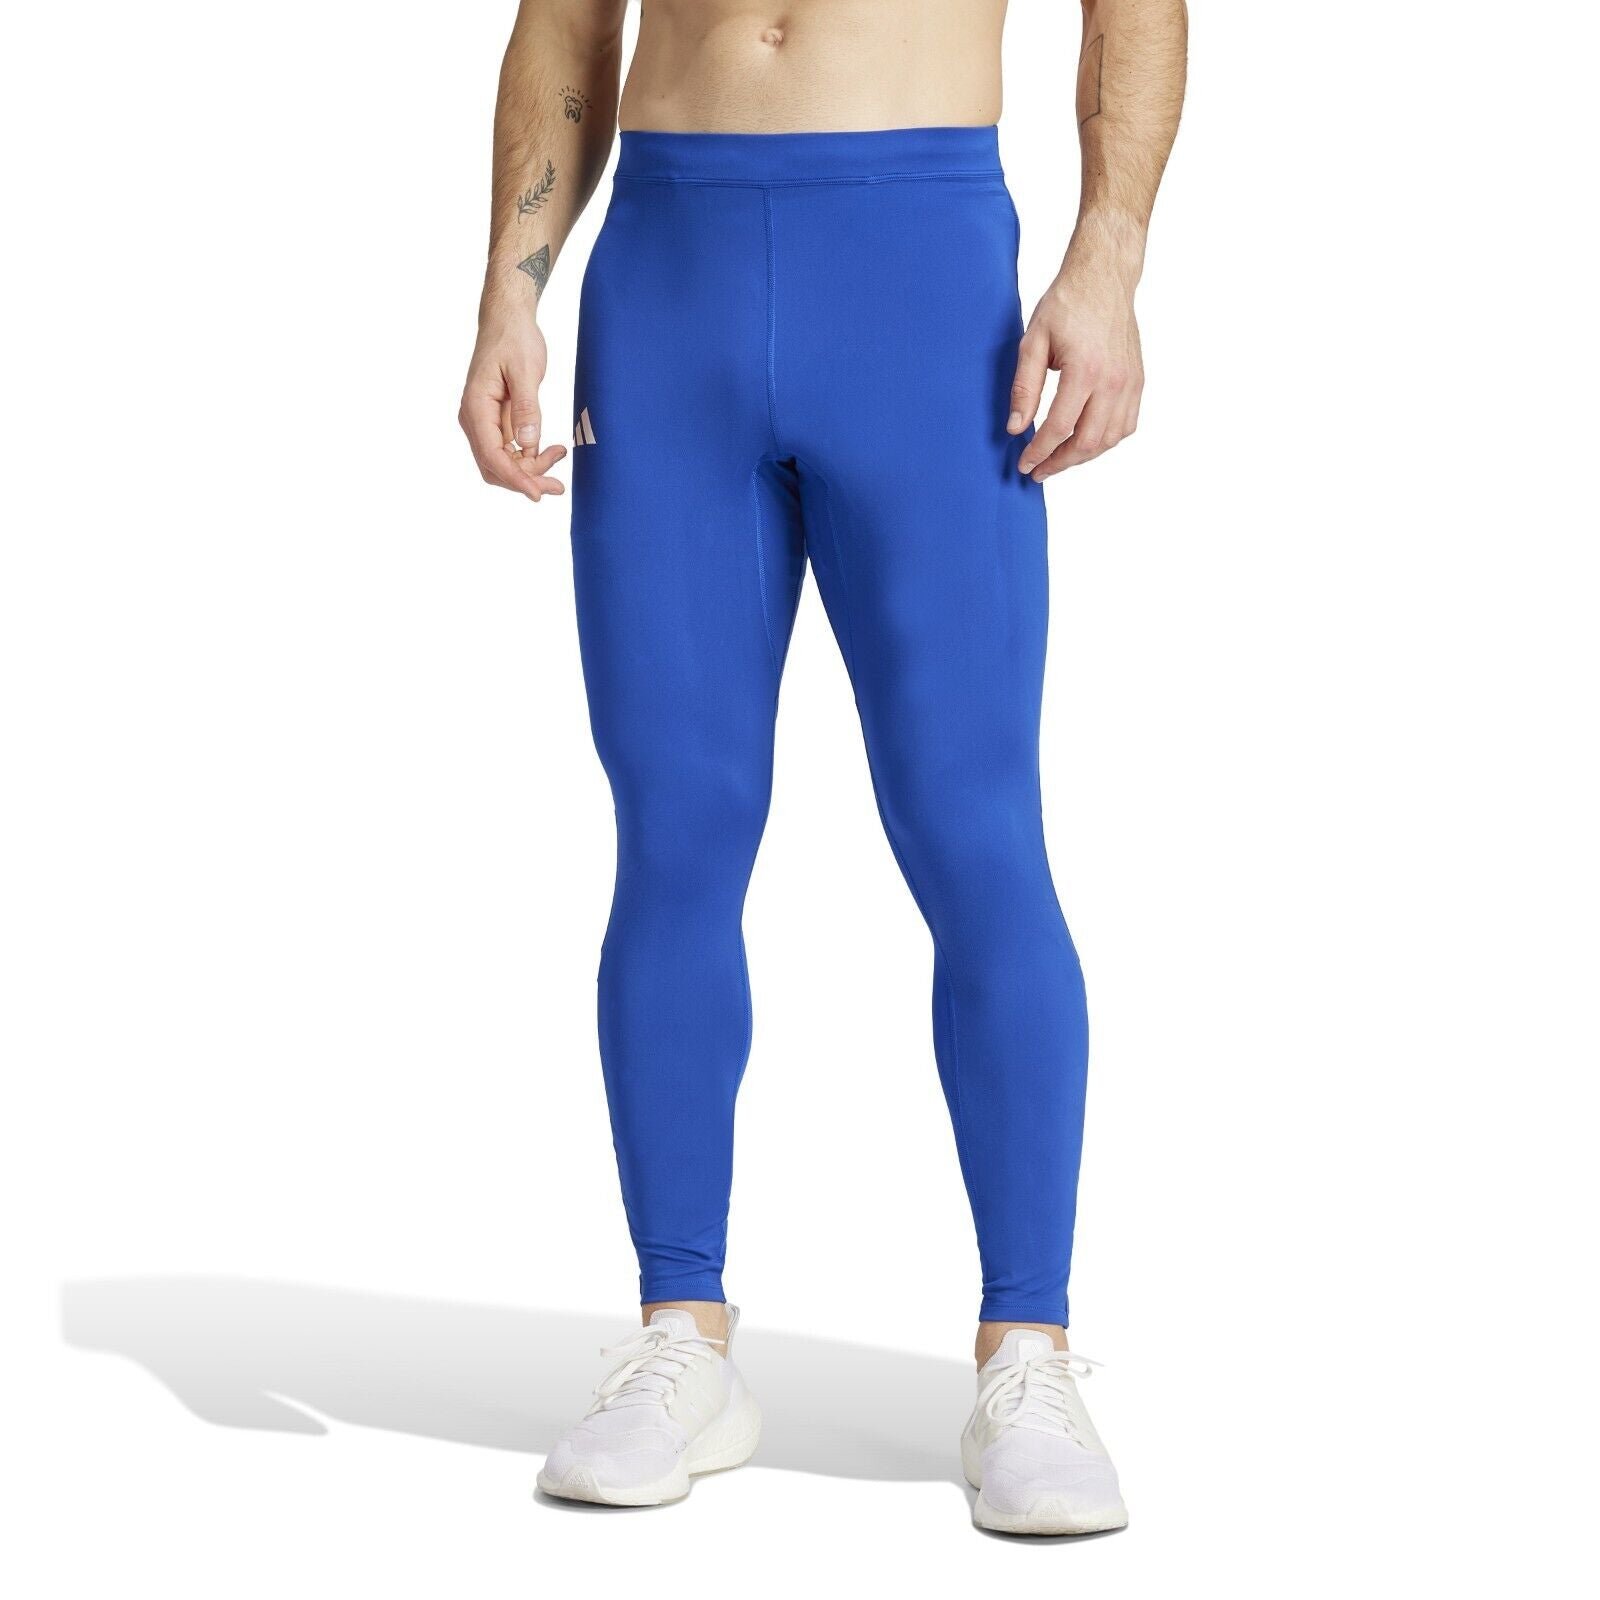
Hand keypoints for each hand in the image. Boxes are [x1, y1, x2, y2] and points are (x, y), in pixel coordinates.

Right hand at [459, 318, 566, 501]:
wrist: (507, 319)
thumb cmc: (514, 338)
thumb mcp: (525, 370)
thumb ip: (526, 408)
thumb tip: (527, 445)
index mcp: (475, 407)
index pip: (492, 456)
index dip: (515, 479)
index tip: (538, 494)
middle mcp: (474, 419)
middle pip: (494, 467)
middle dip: (525, 480)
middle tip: (558, 486)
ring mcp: (484, 422)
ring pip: (502, 462)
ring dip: (530, 471)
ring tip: (560, 456)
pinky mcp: (497, 422)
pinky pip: (510, 451)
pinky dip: (530, 457)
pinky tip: (552, 451)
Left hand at [1009, 251, 1143, 479]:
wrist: (1104, 279)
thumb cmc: (1067, 304)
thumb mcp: (1033, 341)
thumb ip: (1024, 387)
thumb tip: (1015, 427)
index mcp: (1085, 370)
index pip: (1060, 428)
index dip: (1039, 452)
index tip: (1024, 464)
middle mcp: (1113, 381)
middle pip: (1087, 442)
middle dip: (1060, 463)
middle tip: (1038, 471)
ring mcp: (1130, 383)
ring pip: (1109, 440)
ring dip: (1082, 456)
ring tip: (1058, 460)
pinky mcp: (1137, 382)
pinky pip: (1126, 426)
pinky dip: (1105, 441)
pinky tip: (1085, 442)